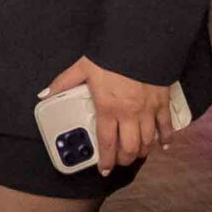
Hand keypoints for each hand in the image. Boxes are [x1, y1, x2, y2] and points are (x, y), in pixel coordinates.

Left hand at [43, 56, 169, 172]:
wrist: (139, 41)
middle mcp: (129, 115)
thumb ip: (63, 83)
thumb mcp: (82, 67)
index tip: (105, 170)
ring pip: (147, 141)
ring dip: (142, 151)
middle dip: (124, 160)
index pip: (106, 143)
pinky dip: (166, 138)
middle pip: (129, 148)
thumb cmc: (110, 55)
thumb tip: (44, 94)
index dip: (106, 160)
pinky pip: (167, 126)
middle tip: (120, 162)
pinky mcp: (162, 102)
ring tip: (136, 155)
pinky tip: (163, 146)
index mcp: (108, 109)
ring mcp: (148, 110)